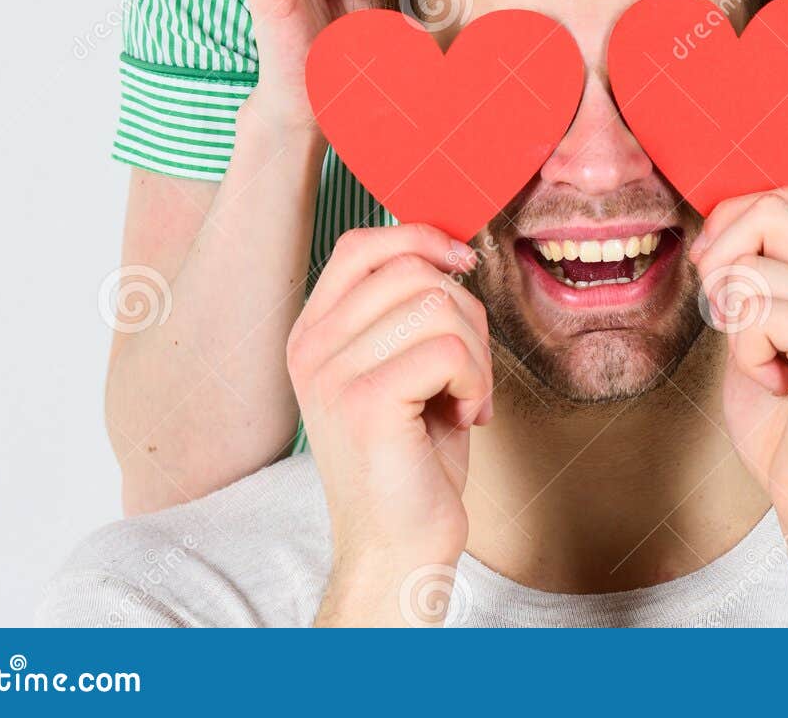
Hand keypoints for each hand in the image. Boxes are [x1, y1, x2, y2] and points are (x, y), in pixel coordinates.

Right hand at [286, 223, 490, 624]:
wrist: (398, 549)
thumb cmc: (412, 459)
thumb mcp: (402, 366)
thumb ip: (409, 309)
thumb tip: (450, 248)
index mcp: (313, 333)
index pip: (362, 244)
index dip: (420, 237)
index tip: (461, 264)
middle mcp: (311, 348)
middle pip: (413, 271)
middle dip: (466, 314)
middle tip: (469, 370)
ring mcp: (332, 374)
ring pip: (437, 306)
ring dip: (476, 352)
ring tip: (465, 396)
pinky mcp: (365, 403)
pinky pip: (449, 350)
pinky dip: (477, 380)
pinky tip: (465, 416)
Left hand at [690, 187, 787, 622]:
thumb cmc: (787, 432)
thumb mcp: (754, 337)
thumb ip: (745, 283)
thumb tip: (712, 233)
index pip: (780, 198)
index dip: (730, 225)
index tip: (714, 279)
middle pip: (770, 206)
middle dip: (723, 252)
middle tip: (724, 313)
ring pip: (754, 262)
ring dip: (734, 318)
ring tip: (763, 364)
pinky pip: (760, 308)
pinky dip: (746, 349)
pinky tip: (775, 384)